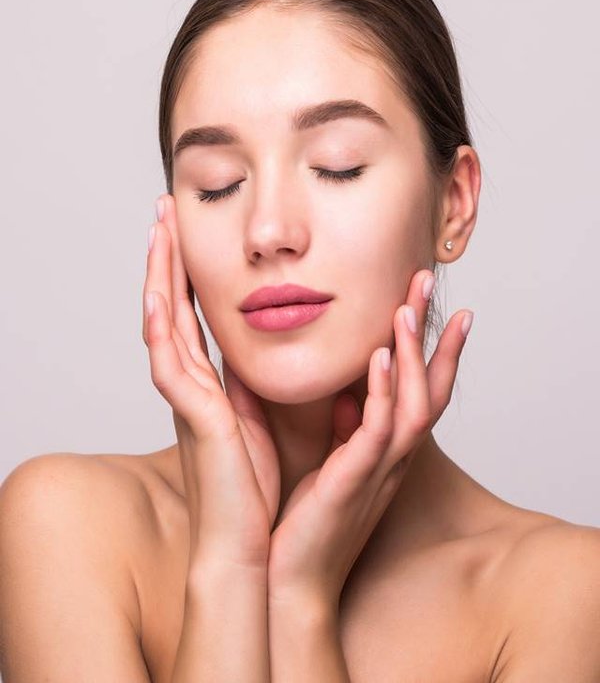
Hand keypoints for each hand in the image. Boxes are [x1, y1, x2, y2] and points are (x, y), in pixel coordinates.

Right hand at [142, 194, 279, 569]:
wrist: (251, 548)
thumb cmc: (258, 489)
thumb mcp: (261, 419)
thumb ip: (257, 384)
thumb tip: (269, 350)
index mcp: (209, 386)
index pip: (193, 315)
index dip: (188, 271)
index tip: (187, 230)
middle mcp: (191, 387)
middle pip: (172, 307)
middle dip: (168, 257)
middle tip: (163, 210)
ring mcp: (187, 401)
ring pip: (163, 324)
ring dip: (159, 276)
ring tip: (158, 229)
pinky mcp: (194, 420)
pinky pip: (169, 366)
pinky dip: (162, 330)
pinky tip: (156, 295)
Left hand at [266, 268, 471, 610]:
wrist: (286, 579)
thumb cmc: (306, 521)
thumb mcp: (327, 463)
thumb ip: (337, 426)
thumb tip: (338, 392)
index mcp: (384, 449)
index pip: (417, 388)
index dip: (427, 345)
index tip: (424, 300)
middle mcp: (392, 456)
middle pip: (430, 387)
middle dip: (433, 334)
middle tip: (429, 281)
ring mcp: (379, 469)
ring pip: (413, 403)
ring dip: (412, 354)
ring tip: (406, 307)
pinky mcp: (355, 481)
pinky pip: (378, 430)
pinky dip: (383, 391)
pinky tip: (379, 356)